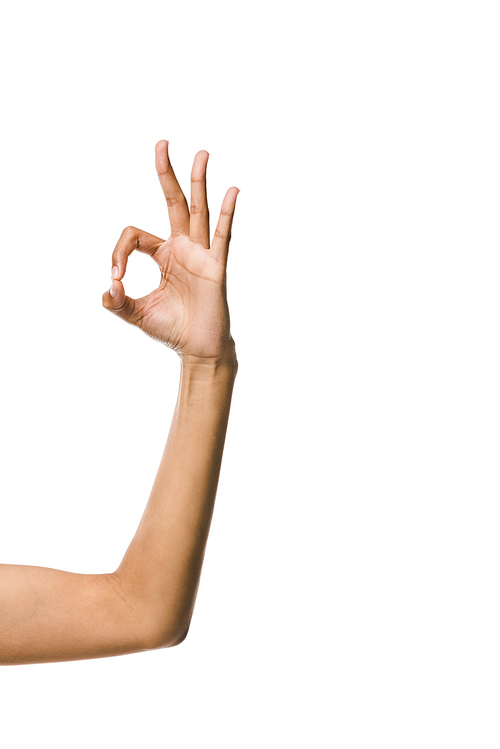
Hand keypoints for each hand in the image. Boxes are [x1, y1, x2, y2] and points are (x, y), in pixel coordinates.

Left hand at [102, 141, 238, 362]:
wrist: (197, 350)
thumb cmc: (171, 330)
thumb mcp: (136, 314)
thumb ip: (117, 302)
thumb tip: (107, 289)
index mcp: (163, 255)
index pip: (135, 235)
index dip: (119, 252)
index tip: (116, 280)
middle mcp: (183, 248)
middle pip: (174, 202)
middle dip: (166, 173)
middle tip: (161, 143)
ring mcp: (201, 254)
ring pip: (199, 211)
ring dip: (198, 182)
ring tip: (201, 153)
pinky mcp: (216, 266)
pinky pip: (221, 236)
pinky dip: (226, 214)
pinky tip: (232, 191)